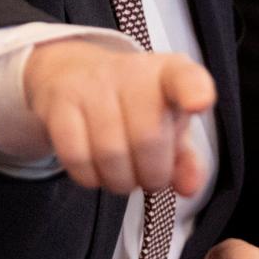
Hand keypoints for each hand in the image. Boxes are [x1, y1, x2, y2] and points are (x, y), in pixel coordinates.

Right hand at [23, 39, 215, 194]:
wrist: (75, 72)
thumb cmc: (135, 103)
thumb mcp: (168, 122)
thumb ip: (185, 157)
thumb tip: (190, 186)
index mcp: (169, 73)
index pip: (185, 77)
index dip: (194, 91)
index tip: (199, 103)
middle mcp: (132, 72)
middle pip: (147, 138)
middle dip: (152, 175)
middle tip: (150, 177)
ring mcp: (92, 84)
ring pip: (110, 153)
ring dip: (121, 181)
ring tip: (124, 175)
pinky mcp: (60, 102)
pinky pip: (76, 156)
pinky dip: (90, 177)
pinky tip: (97, 171)